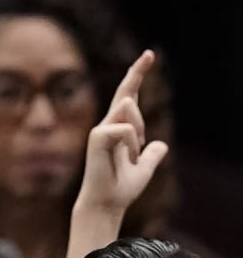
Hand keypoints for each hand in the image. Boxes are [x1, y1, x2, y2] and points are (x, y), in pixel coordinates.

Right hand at [77, 49, 168, 217]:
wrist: (106, 202)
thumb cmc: (121, 188)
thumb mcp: (145, 169)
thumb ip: (152, 156)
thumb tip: (160, 146)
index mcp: (118, 129)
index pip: (127, 98)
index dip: (136, 77)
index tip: (148, 57)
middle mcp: (108, 125)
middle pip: (124, 93)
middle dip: (137, 73)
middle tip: (150, 55)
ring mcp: (101, 129)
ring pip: (128, 109)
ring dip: (140, 129)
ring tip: (136, 153)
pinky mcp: (98, 138)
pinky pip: (126, 130)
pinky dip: (134, 144)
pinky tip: (130, 157)